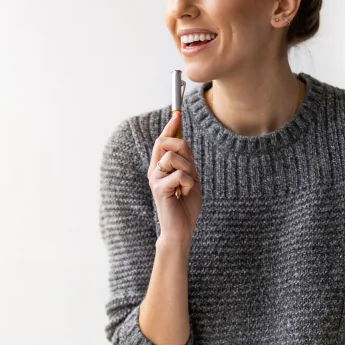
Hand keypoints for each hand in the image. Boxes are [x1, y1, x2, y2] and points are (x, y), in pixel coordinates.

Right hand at [149, 113, 201, 243]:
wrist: (181, 230)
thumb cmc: (185, 206)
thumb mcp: (190, 178)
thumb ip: (186, 162)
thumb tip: (183, 142)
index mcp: (160, 167)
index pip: (162, 141)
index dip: (170, 127)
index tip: (177, 115)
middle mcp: (154, 171)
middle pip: (166, 143)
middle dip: (183, 148)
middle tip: (191, 167)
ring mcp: (154, 179)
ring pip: (174, 157)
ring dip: (188, 170)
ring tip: (187, 186)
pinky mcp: (159, 189)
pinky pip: (180, 175)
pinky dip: (188, 183)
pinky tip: (185, 194)